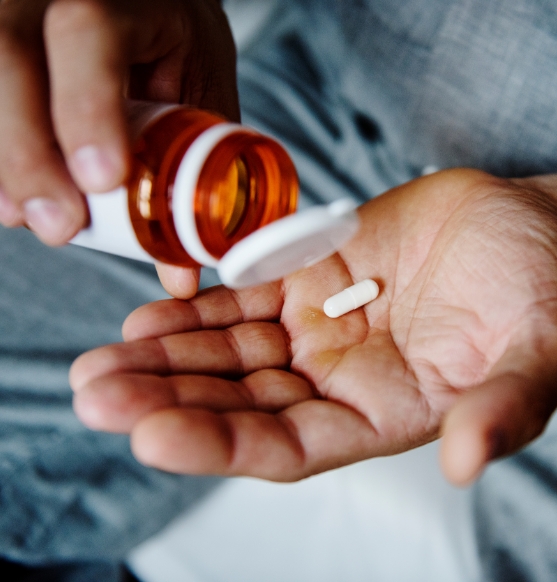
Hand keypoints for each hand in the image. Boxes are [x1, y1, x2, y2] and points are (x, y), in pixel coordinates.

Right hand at [0, 0, 236, 295]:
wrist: (149, 4)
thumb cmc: (177, 46)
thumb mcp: (201, 97)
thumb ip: (196, 172)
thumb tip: (181, 276)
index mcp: (127, 2)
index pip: (91, 31)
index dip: (88, 107)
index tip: (102, 181)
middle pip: (11, 53)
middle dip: (27, 151)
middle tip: (58, 227)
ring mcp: (15, 11)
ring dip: (3, 158)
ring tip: (26, 218)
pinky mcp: (0, 44)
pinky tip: (8, 197)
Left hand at [70, 169, 556, 483]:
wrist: (526, 228)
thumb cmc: (541, 293)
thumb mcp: (544, 352)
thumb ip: (507, 407)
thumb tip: (468, 460)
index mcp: (387, 415)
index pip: (292, 447)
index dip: (224, 444)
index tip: (154, 436)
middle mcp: (341, 380)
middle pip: (242, 402)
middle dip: (169, 401)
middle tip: (97, 395)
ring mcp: (321, 329)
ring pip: (230, 353)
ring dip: (167, 358)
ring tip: (103, 361)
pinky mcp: (312, 277)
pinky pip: (243, 298)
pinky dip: (197, 308)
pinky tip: (148, 317)